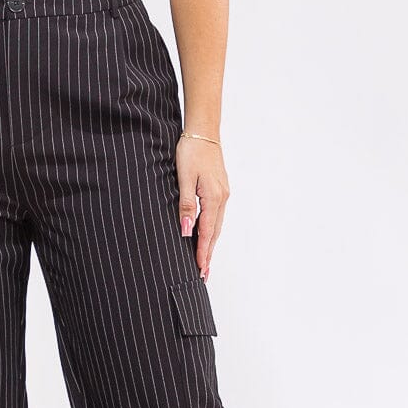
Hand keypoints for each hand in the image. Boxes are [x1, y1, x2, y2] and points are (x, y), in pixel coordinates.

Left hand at [175, 136, 228, 280]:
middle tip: (203, 275)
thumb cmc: (191, 152)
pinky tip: (207, 236)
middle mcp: (221, 198)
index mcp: (213, 197)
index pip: (207, 232)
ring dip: (211, 244)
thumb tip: (185, 230)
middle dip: (208, 254)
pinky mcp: (220, 189)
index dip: (202, 252)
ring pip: (216, 225)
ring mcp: (223, 194)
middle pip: (215, 233)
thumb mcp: (184, 178)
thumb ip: (185, 205)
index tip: (199, 269)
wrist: (203, 133)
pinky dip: (212, 230)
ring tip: (204, 261)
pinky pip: (216, 216)